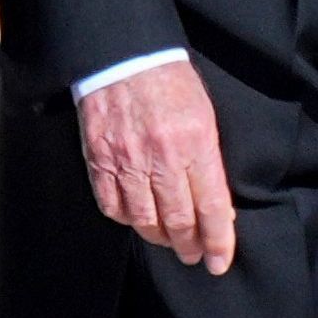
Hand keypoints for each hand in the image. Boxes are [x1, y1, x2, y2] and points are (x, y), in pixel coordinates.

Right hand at [77, 59, 235, 273]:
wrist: (124, 55)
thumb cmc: (171, 82)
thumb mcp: (205, 116)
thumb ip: (209, 160)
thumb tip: (216, 204)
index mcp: (195, 143)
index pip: (211, 206)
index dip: (217, 241)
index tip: (219, 262)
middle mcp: (161, 157)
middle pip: (178, 220)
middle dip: (189, 245)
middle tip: (193, 256)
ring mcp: (126, 160)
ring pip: (144, 218)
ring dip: (159, 238)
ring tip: (168, 242)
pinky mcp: (98, 159)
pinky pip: (111, 205)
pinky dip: (126, 218)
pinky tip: (136, 218)